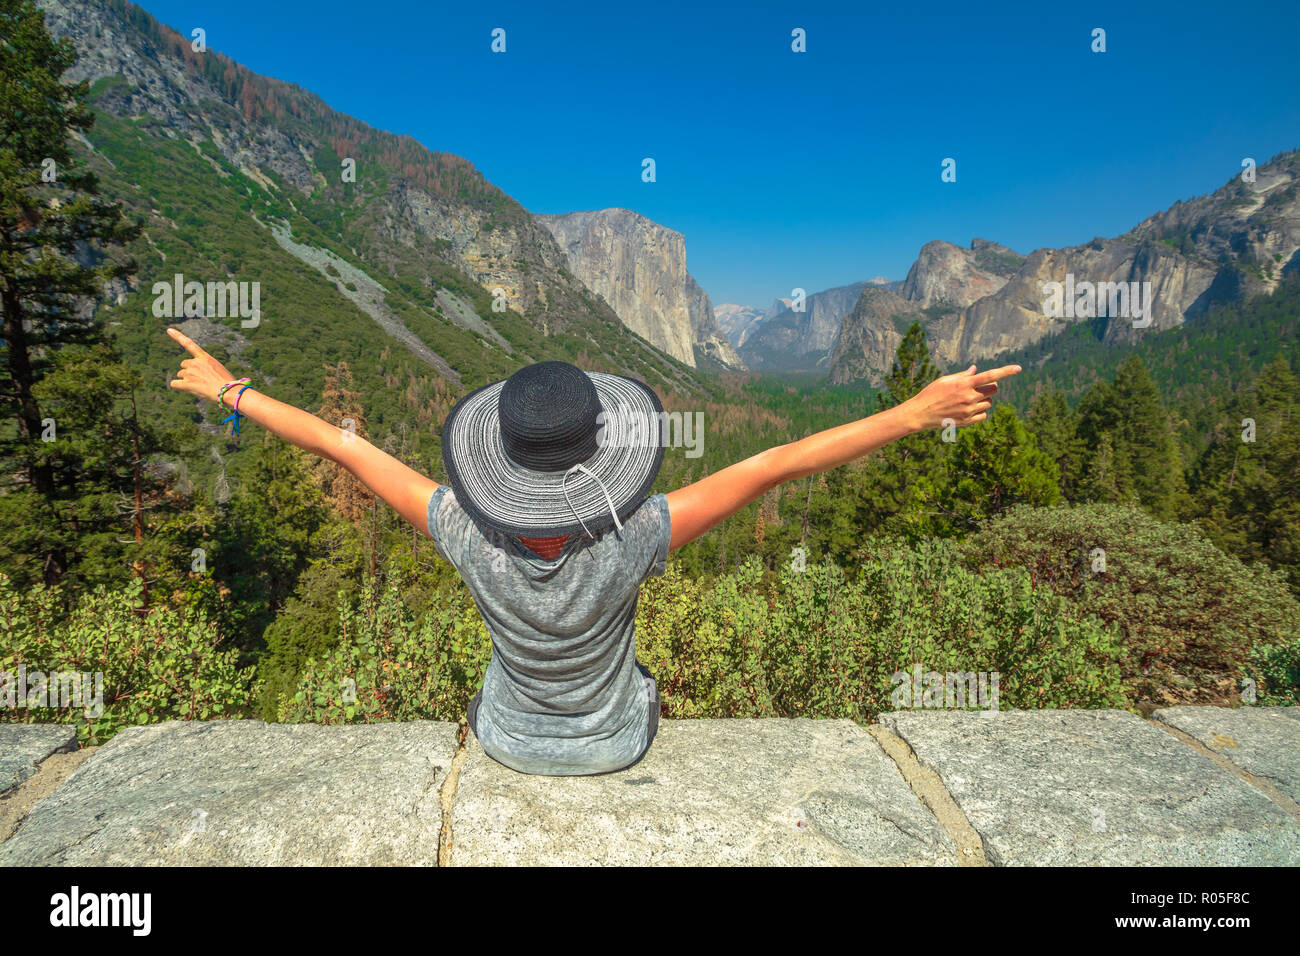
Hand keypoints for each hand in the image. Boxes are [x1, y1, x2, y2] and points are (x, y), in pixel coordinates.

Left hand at [167, 327, 237, 403]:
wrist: (228, 392)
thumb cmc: (228, 384)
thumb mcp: (219, 370)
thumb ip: (207, 368)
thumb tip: (199, 377)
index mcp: (205, 358)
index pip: (189, 344)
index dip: (178, 336)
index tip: (169, 330)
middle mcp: (195, 363)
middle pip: (184, 365)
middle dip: (189, 371)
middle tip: (200, 379)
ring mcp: (190, 373)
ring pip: (181, 375)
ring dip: (187, 380)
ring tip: (200, 386)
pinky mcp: (186, 384)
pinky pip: (174, 384)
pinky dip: (178, 386)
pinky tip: (187, 389)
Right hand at [902, 363, 1021, 430]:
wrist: (921, 413)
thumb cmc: (931, 393)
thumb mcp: (945, 380)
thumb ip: (963, 376)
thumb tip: (976, 370)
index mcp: (964, 384)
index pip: (990, 375)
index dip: (1006, 371)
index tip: (1018, 368)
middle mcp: (969, 397)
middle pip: (993, 390)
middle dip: (991, 387)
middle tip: (980, 387)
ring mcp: (969, 410)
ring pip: (988, 403)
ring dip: (983, 400)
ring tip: (968, 399)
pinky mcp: (967, 421)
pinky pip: (983, 415)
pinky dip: (980, 411)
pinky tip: (969, 409)